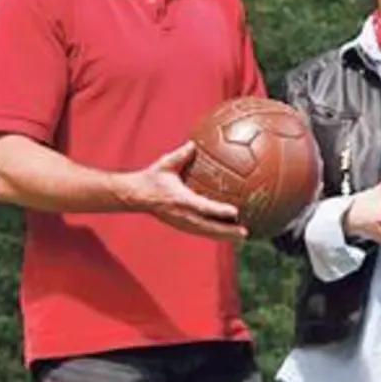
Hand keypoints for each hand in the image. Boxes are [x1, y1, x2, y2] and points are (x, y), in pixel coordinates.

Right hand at [120, 142, 246, 241]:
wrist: (135, 196)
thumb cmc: (152, 178)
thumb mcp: (165, 164)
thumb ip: (181, 155)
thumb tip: (194, 143)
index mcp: (180, 199)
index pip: (202, 206)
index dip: (218, 210)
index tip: (234, 212)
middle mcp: (183, 215)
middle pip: (208, 227)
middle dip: (226, 231)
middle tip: (245, 233)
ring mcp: (182, 223)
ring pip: (206, 233)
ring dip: (224, 236)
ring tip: (242, 237)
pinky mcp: (182, 226)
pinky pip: (202, 232)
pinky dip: (216, 234)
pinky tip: (229, 235)